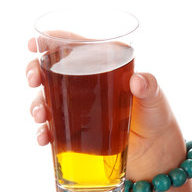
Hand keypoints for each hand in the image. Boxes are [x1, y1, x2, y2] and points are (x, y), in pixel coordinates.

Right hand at [26, 38, 185, 179]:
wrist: (155, 150)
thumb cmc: (156, 115)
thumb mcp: (155, 98)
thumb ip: (149, 87)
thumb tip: (138, 80)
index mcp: (106, 65)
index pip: (76, 47)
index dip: (52, 41)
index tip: (34, 44)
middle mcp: (88, 83)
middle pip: (53, 70)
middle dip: (36, 71)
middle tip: (34, 79)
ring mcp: (80, 107)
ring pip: (48, 99)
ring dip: (37, 103)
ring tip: (40, 115)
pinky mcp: (77, 130)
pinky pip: (53, 128)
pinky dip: (44, 132)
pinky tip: (45, 137)